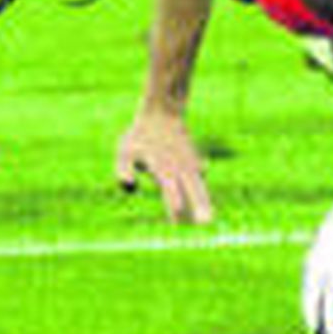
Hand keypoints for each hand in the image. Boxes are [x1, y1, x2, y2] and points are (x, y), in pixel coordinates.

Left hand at [115, 107, 213, 224]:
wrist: (163, 110)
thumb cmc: (139, 134)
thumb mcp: (124, 149)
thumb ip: (123, 169)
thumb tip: (130, 187)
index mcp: (162, 164)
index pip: (168, 184)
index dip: (173, 197)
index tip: (176, 213)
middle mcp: (179, 166)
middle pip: (191, 187)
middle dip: (198, 204)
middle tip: (205, 223)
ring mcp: (189, 164)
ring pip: (198, 185)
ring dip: (204, 202)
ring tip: (209, 221)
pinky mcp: (194, 164)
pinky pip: (199, 182)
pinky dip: (202, 196)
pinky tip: (205, 210)